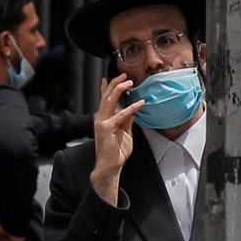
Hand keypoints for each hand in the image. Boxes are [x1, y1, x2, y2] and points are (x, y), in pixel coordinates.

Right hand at [92, 74, 142, 206]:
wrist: (109, 165)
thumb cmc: (116, 152)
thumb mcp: (125, 132)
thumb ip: (127, 121)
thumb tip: (132, 111)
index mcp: (104, 119)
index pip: (104, 100)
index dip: (105, 88)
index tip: (108, 78)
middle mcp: (101, 118)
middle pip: (106, 96)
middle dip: (115, 84)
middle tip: (124, 75)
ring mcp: (102, 123)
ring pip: (109, 101)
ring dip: (119, 89)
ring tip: (129, 82)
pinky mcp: (106, 128)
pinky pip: (120, 115)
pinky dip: (130, 108)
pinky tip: (140, 103)